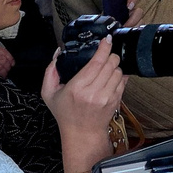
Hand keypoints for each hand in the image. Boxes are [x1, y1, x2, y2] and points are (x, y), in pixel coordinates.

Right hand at [42, 44, 125, 170]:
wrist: (82, 132)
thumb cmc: (65, 113)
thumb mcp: (49, 93)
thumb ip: (50, 72)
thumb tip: (57, 53)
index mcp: (77, 88)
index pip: (96, 62)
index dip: (104, 48)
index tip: (106, 40)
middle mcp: (93, 92)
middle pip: (111, 63)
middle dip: (110, 55)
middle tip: (105, 54)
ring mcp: (107, 97)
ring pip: (119, 71)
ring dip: (114, 66)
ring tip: (106, 68)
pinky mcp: (117, 100)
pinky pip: (123, 80)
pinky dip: (119, 75)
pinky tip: (111, 77)